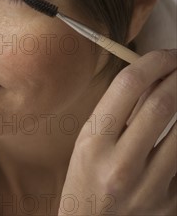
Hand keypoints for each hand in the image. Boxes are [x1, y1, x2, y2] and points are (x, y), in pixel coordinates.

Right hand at [59, 49, 176, 215]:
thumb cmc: (87, 179)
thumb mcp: (89, 142)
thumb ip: (117, 111)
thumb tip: (150, 77)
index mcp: (93, 142)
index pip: (128, 87)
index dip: (153, 63)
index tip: (167, 54)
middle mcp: (122, 165)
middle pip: (162, 104)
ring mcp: (150, 187)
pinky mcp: (171, 203)